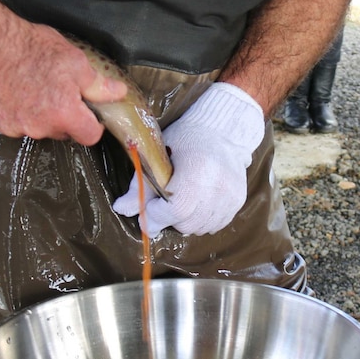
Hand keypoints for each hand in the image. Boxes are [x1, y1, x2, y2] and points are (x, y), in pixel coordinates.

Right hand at [0, 21, 126, 145]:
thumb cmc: (32, 48)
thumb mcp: (75, 62)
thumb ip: (98, 85)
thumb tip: (118, 93)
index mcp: (64, 113)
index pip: (90, 136)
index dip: (93, 124)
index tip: (89, 112)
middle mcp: (40, 127)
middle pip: (64, 133)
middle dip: (66, 116)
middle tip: (59, 91)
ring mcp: (18, 128)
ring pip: (41, 129)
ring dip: (43, 116)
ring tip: (36, 89)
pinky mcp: (1, 124)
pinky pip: (19, 126)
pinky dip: (21, 114)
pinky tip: (19, 93)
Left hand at [113, 83, 264, 236]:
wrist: (220, 130)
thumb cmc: (184, 140)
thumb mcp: (158, 157)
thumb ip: (140, 186)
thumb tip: (121, 209)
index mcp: (197, 171)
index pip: (175, 209)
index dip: (155, 216)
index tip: (146, 214)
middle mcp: (219, 186)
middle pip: (186, 223)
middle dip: (167, 218)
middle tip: (162, 204)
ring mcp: (231, 196)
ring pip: (199, 228)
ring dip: (184, 221)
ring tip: (180, 201)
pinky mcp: (238, 202)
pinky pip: (214, 225)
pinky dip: (200, 221)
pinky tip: (195, 204)